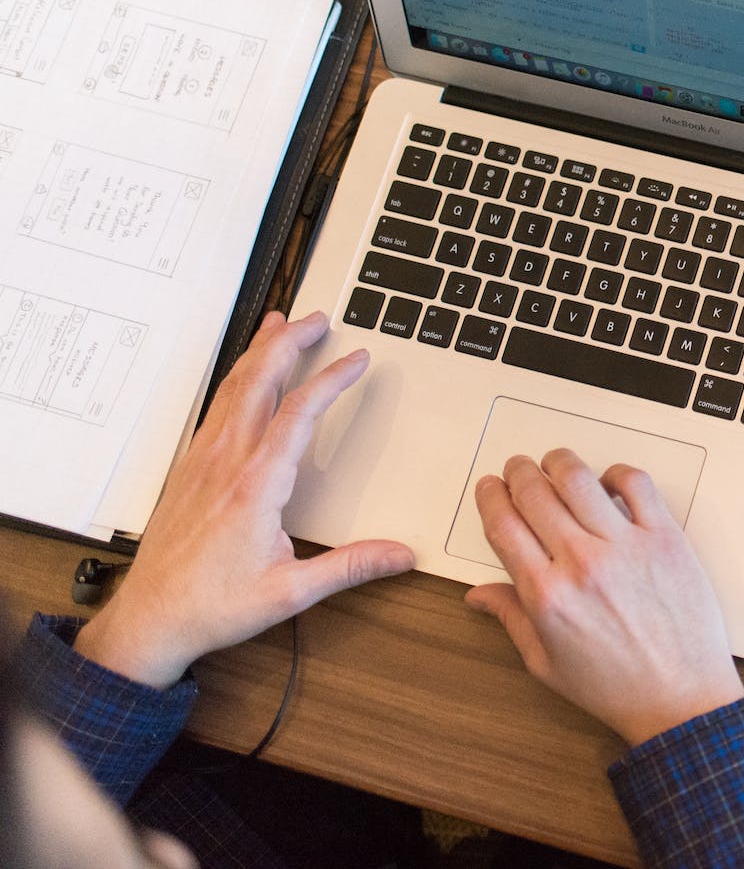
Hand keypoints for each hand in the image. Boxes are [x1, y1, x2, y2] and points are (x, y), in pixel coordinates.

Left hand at [76, 311, 416, 687]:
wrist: (149, 619)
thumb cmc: (212, 605)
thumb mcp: (291, 592)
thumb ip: (349, 568)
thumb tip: (398, 555)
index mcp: (254, 487)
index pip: (298, 414)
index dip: (331, 380)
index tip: (356, 359)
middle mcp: (225, 464)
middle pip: (258, 383)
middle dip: (289, 343)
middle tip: (317, 319)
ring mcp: (202, 462)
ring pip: (232, 390)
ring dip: (259, 353)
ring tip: (280, 327)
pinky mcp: (189, 470)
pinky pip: (215, 408)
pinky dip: (236, 379)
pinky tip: (244, 377)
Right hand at [465, 450, 743, 746]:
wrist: (680, 698)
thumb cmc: (617, 687)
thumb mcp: (547, 664)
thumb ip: (511, 619)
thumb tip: (479, 594)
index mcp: (546, 594)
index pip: (503, 524)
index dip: (490, 497)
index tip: (490, 488)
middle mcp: (582, 563)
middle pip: (535, 492)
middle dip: (518, 473)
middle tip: (518, 469)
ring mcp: (626, 546)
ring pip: (579, 478)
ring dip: (559, 462)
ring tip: (555, 463)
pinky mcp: (665, 538)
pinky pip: (636, 484)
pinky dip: (616, 472)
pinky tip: (608, 482)